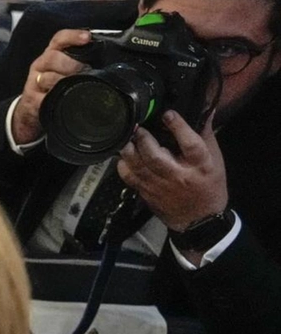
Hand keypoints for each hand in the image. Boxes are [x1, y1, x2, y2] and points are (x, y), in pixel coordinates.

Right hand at [11, 29, 90, 145]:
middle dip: (71, 64)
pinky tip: (63, 100)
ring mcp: (34, 82)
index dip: (73, 36)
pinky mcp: (31, 99)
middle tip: (84, 71)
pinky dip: (54, 99)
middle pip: (52, 57)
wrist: (32, 109)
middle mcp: (41, 65)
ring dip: (63, 82)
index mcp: (51, 55)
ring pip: (47, 78)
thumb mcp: (65, 71)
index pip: (59, 39)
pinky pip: (43, 98)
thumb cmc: (54, 87)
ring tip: (76, 87)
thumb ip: (80, 64)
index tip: (87, 37)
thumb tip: (108, 63)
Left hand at [117, 110, 227, 231]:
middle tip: (138, 127)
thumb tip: (206, 108)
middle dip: (144, 140)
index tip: (168, 114)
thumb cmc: (209, 185)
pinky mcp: (147, 193)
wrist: (198, 220)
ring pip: (139, 168)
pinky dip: (123, 166)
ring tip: (126, 137)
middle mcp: (179, 175)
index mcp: (201, 165)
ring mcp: (160, 186)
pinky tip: (122, 156)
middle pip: (156, 157)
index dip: (179, 128)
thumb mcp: (215, 159)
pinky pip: (130, 179)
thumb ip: (206, 134)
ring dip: (129, 151)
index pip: (191, 145)